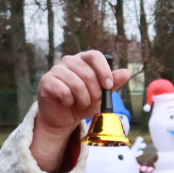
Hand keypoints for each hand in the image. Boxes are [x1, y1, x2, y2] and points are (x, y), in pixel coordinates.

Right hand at [31, 51, 130, 171]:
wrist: (64, 117)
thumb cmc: (83, 102)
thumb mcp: (101, 95)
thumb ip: (112, 83)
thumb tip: (127, 72)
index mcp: (84, 60)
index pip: (95, 56)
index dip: (104, 70)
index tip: (108, 86)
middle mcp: (69, 61)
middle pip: (88, 73)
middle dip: (94, 93)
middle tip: (92, 101)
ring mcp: (56, 70)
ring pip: (76, 84)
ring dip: (83, 100)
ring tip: (80, 104)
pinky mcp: (46, 81)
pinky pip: (63, 91)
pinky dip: (69, 101)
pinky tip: (67, 103)